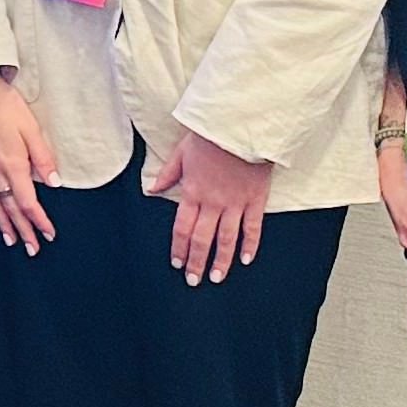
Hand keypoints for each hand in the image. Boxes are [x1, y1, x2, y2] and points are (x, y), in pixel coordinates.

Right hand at [0, 69, 58, 253]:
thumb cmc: (5, 107)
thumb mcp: (32, 130)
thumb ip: (43, 159)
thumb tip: (54, 183)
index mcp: (12, 165)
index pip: (28, 202)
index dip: (39, 221)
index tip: (48, 233)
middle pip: (10, 209)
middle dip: (23, 231)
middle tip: (32, 248)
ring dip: (4, 225)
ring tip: (11, 240)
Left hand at [143, 126, 269, 282]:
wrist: (241, 126)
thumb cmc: (210, 136)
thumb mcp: (181, 152)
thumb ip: (167, 174)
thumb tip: (151, 190)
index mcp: (192, 192)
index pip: (182, 229)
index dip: (179, 249)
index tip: (177, 263)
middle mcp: (213, 203)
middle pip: (202, 239)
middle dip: (197, 262)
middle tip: (194, 280)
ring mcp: (236, 203)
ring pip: (227, 239)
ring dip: (221, 261)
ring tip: (217, 277)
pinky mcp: (256, 200)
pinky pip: (253, 227)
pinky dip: (250, 245)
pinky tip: (246, 259)